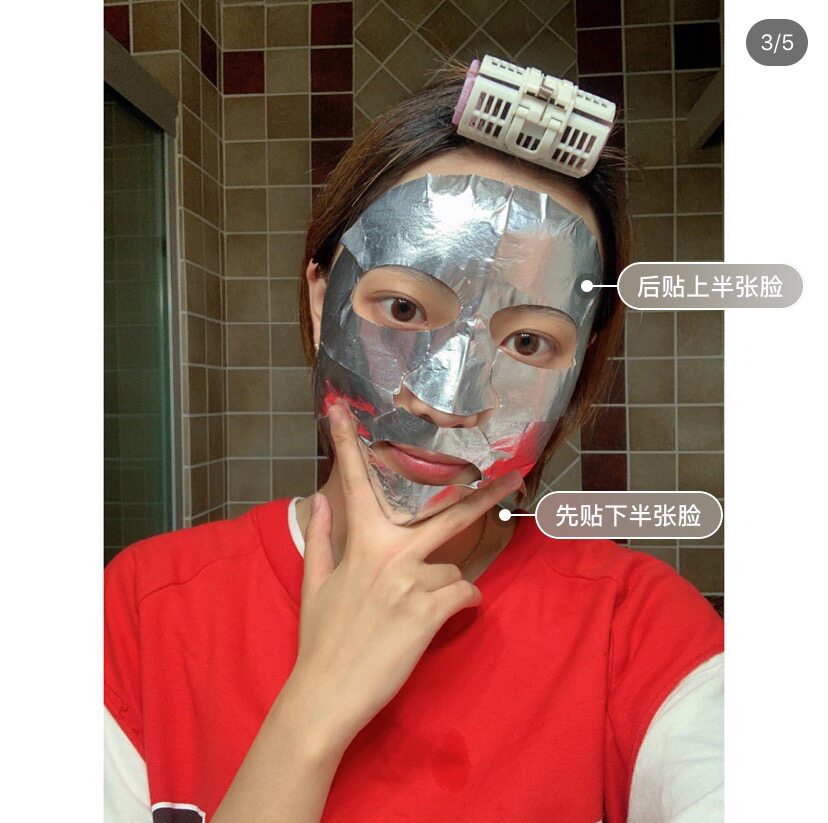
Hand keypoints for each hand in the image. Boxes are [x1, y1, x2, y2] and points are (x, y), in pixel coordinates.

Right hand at [290, 402, 521, 751]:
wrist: (326, 694)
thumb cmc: (320, 639)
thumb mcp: (315, 583)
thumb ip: (322, 537)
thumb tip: (316, 499)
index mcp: (360, 541)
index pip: (354, 483)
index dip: (347, 444)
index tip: (339, 408)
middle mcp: (388, 552)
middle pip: (448, 513)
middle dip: (486, 494)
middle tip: (515, 476)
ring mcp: (410, 581)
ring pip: (454, 567)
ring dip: (445, 586)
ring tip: (417, 612)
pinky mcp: (428, 612)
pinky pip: (464, 594)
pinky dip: (461, 604)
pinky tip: (444, 618)